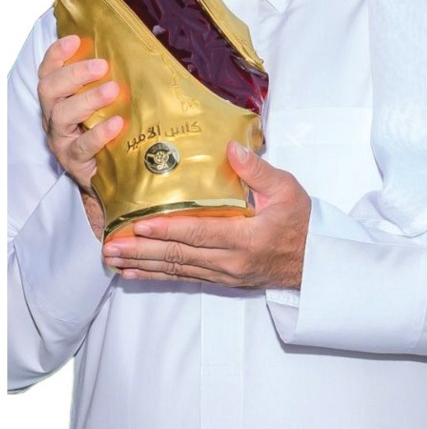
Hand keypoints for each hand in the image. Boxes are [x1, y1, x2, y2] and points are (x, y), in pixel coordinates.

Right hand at [36, 35, 122, 191]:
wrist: (111, 178)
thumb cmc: (112, 133)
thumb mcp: (110, 106)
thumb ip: (113, 83)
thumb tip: (141, 53)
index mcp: (61, 99)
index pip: (49, 72)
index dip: (58, 54)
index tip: (76, 40)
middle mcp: (55, 118)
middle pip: (50, 90)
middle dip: (74, 74)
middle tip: (102, 65)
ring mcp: (63, 141)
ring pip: (62, 116)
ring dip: (87, 99)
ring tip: (112, 90)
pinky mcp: (76, 162)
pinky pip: (82, 146)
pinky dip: (99, 133)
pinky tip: (117, 124)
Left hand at [102, 142, 311, 288]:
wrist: (315, 260)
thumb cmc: (301, 221)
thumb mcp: (287, 189)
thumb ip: (257, 171)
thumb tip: (231, 148)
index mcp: (247, 238)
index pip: (201, 233)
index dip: (169, 229)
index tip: (140, 223)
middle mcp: (232, 261)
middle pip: (180, 256)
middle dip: (142, 249)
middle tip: (110, 244)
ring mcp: (225, 274)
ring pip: (177, 269)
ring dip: (143, 264)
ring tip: (113, 258)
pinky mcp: (222, 280)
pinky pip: (185, 278)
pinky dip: (157, 275)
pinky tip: (135, 273)